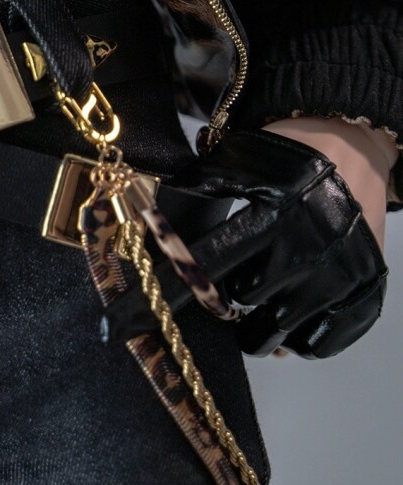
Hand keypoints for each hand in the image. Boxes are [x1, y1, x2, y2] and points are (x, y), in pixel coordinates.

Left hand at [103, 125, 388, 357]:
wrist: (353, 142)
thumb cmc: (285, 152)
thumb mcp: (235, 159)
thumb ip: (197, 189)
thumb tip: (148, 220)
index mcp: (270, 214)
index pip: (203, 264)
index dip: (161, 292)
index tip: (121, 323)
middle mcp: (305, 250)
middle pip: (240, 305)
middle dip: (221, 301)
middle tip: (221, 288)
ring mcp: (339, 276)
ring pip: (278, 333)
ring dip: (258, 323)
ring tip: (258, 294)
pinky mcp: (363, 293)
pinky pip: (318, 343)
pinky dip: (299, 336)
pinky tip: (291, 308)